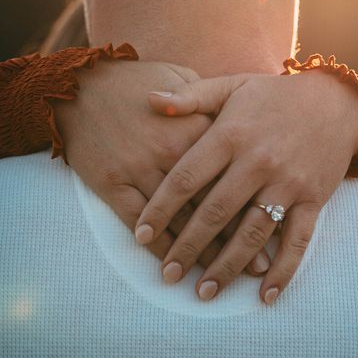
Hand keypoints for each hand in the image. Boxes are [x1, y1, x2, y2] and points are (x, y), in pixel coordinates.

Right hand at [53, 59, 251, 270]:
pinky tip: (171, 264)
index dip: (256, 206)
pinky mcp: (113, 183)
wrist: (79, 84)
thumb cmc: (136, 80)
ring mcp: (140, 169)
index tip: (277, 231)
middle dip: (236, 241)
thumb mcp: (182, 79)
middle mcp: (172, 152)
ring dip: (198, 253)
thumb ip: (213, 105)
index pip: (233, 175)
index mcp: (196, 128)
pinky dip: (157, 245)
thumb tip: (245, 121)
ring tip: (217, 279)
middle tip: (256, 270)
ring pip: (177, 220)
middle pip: (210, 204)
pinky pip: (139, 221)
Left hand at [135, 68, 357, 303]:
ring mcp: (287, 183)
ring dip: (227, 266)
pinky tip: (265, 296)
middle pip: (215, 213)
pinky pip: (297, 241)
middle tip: (167, 274)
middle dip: (188, 247)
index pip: (187, 177)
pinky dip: (282, 271)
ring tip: (204, 291)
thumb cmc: (274, 96)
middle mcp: (257, 162)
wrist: (336, 102)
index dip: (161, 208)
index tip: (140, 235)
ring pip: (252, 233)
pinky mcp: (313, 199)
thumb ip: (190, 97)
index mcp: (231, 135)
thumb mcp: (232, 86)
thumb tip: (149, 100)